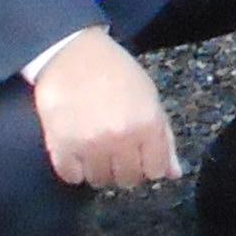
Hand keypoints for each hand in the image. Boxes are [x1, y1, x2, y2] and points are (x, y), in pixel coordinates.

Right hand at [27, 29, 176, 192]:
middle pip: (127, 180)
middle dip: (124, 170)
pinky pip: (72, 177)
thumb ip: (163, 137)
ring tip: (96, 150)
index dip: (149, 166)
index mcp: (148, 124)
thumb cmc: (116, 73)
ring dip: (99, 170)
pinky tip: (77, 152)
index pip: (155, 171)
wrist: (73, 54)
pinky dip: (75, 169)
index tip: (140, 157)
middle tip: (116, 153)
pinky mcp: (61, 146)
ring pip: (100, 181)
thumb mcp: (149, 97)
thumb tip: (174, 173)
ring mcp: (90, 144)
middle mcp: (121, 138)